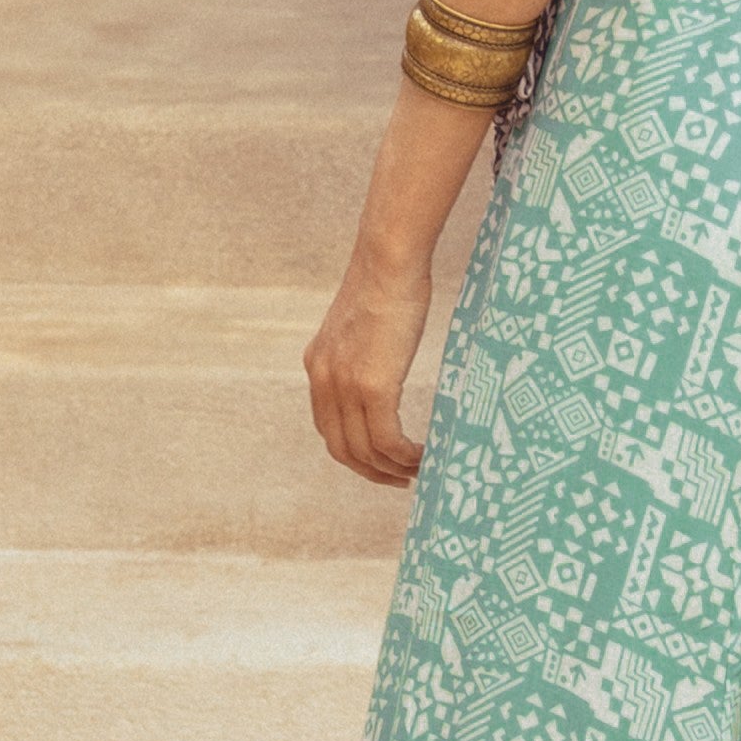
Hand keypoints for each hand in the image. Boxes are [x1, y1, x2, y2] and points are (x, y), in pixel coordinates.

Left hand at [304, 249, 432, 482]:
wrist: (389, 261)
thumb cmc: (388, 281)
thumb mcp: (364, 323)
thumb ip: (363, 350)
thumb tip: (383, 362)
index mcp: (318, 365)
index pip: (328, 427)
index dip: (354, 453)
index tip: (380, 462)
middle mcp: (323, 380)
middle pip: (341, 449)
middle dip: (371, 472)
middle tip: (401, 480)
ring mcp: (345, 386)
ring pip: (364, 451)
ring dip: (392, 469)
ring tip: (418, 470)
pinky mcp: (372, 386)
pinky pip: (386, 440)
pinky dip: (404, 456)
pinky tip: (423, 455)